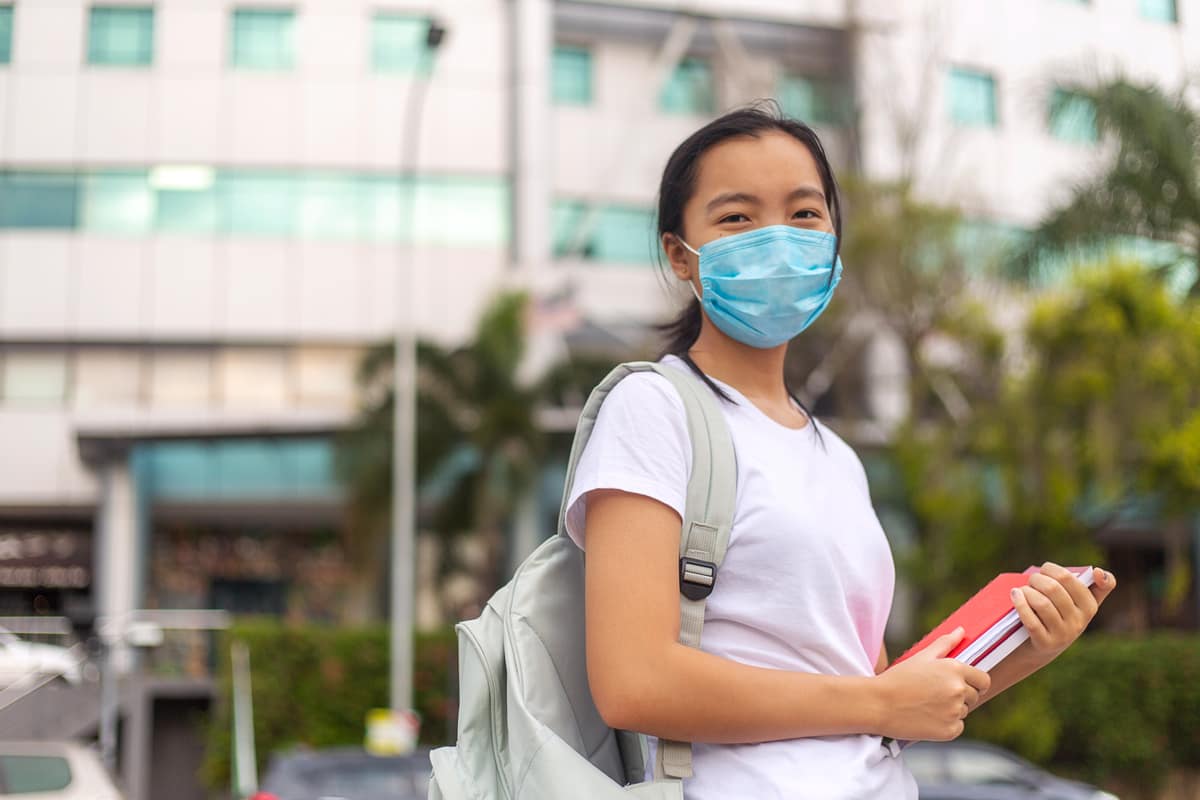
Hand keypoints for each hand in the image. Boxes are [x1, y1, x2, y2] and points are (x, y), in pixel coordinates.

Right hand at [873, 628, 990, 741]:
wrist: (878, 704)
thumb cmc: (898, 678)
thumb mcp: (921, 657)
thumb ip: (945, 643)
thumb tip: (961, 631)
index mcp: (955, 669)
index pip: (983, 679)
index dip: (975, 682)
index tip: (964, 685)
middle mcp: (958, 690)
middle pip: (974, 697)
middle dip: (960, 696)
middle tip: (935, 694)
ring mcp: (955, 711)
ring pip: (964, 712)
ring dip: (951, 710)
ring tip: (927, 705)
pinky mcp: (950, 731)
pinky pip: (956, 727)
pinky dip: (945, 725)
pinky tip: (927, 717)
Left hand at [1011, 563, 1116, 662]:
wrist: (1038, 649)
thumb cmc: (1055, 615)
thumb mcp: (1075, 602)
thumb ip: (1091, 585)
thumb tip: (1099, 572)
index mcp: (1090, 606)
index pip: (1070, 579)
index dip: (1053, 569)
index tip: (1045, 569)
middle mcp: (1080, 622)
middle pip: (1053, 589)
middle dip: (1037, 579)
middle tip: (1030, 580)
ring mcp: (1063, 635)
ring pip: (1042, 604)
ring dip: (1027, 592)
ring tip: (1021, 590)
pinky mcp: (1046, 644)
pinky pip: (1032, 621)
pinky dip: (1020, 605)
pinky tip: (1015, 595)